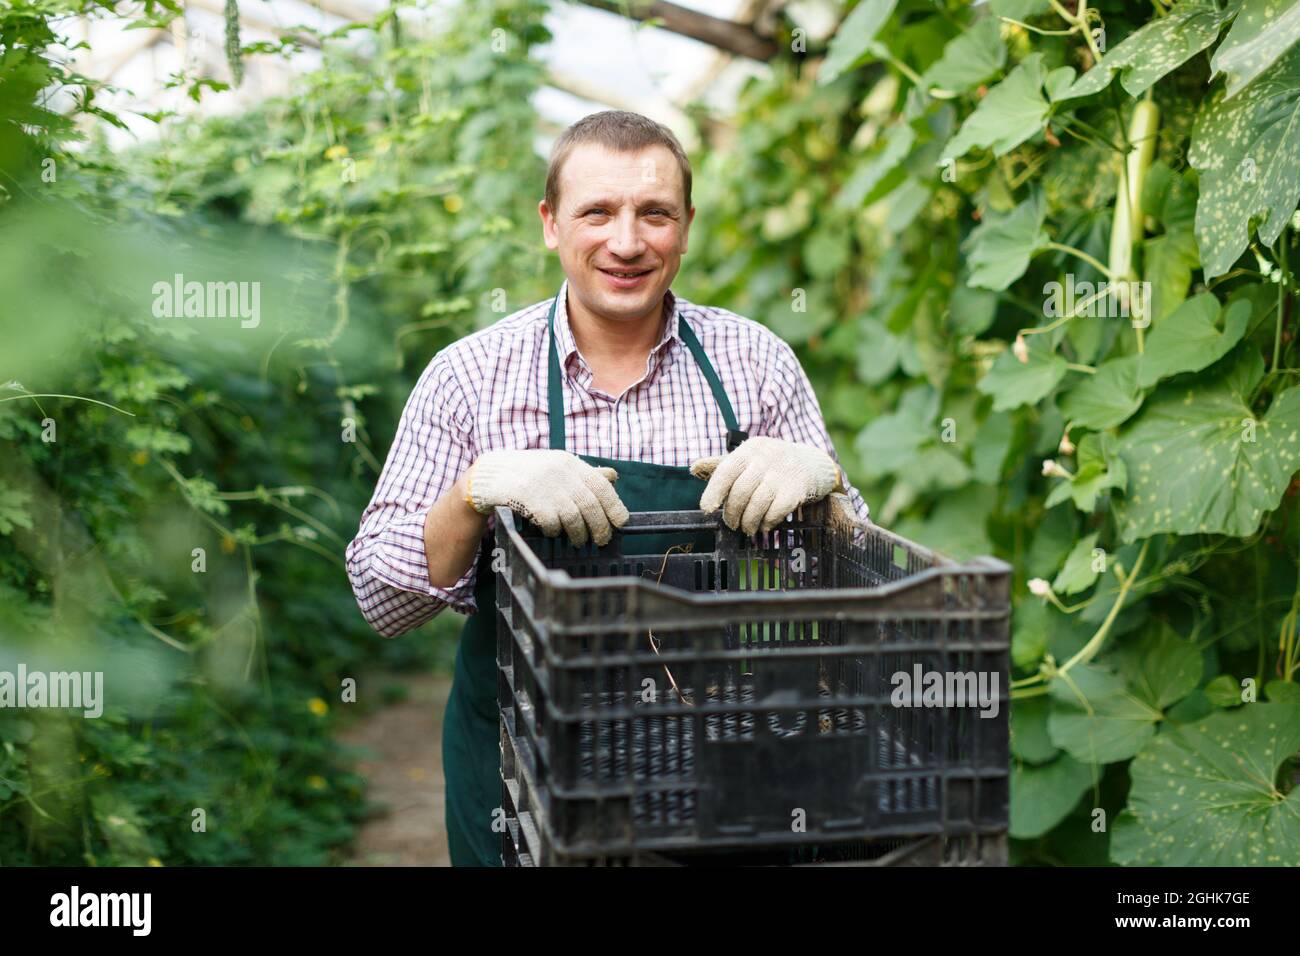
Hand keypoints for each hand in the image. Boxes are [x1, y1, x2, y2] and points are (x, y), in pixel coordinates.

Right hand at [464, 449, 628, 546]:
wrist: (491, 474)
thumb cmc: (529, 472)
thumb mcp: (557, 465)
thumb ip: (584, 473)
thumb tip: (612, 476)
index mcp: (569, 462)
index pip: (601, 485)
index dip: (614, 505)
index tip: (620, 522)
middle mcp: (559, 472)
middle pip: (590, 505)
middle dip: (599, 527)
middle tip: (601, 540)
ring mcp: (544, 485)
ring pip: (573, 518)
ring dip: (578, 534)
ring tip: (578, 541)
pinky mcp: (529, 499)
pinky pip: (551, 523)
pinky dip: (554, 532)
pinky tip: (552, 532)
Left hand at [689, 436, 845, 533]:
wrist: (814, 464)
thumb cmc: (774, 463)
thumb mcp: (750, 457)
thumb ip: (722, 465)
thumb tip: (693, 469)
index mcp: (750, 449)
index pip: (726, 471)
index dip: (713, 492)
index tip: (707, 509)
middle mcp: (766, 458)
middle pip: (740, 492)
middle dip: (732, 514)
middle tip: (732, 525)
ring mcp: (783, 473)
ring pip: (757, 504)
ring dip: (749, 522)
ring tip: (747, 528)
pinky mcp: (797, 489)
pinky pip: (776, 511)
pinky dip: (767, 522)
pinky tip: (765, 526)